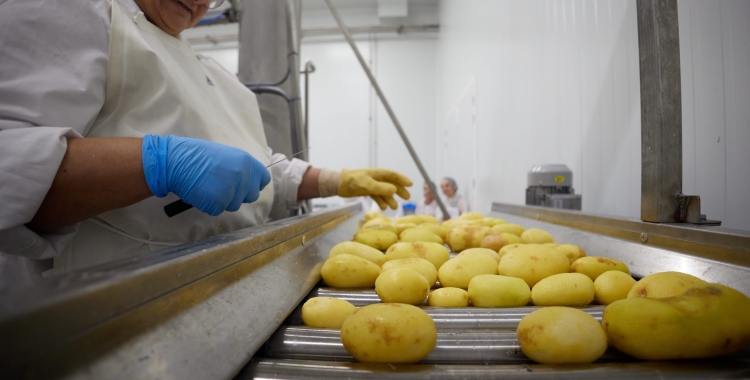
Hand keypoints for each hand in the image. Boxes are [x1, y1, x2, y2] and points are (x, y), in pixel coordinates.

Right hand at [142, 135, 270, 215]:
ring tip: (208, 186)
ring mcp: (233, 191)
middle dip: (238, 194)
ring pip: (234, 205)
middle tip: (221, 186)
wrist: (176, 161)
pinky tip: (201, 192)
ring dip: (223, 200)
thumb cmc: (198, 156)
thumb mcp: (227, 156)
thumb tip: (249, 181)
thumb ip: (241, 168)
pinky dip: (209, 205)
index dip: (254, 184)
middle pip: (251, 196)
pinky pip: (218, 210)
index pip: (263, 179)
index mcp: (248, 162)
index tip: (244, 185)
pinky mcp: (219, 203)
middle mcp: (244, 177)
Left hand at [339, 168, 411, 209]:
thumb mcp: (367, 185)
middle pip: (391, 184)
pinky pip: (377, 196)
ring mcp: (372, 185)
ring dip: (390, 199)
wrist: (339, 184)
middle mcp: (377, 178)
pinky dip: (381, 202)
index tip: (411, 184)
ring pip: (385, 192)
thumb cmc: (353, 181)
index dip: (402, 179)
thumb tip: (394, 190)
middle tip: (407, 198)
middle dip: (399, 191)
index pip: (393, 175)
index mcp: (378, 174)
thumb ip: (381, 187)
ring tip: (395, 207)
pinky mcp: (367, 191)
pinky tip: (384, 208)